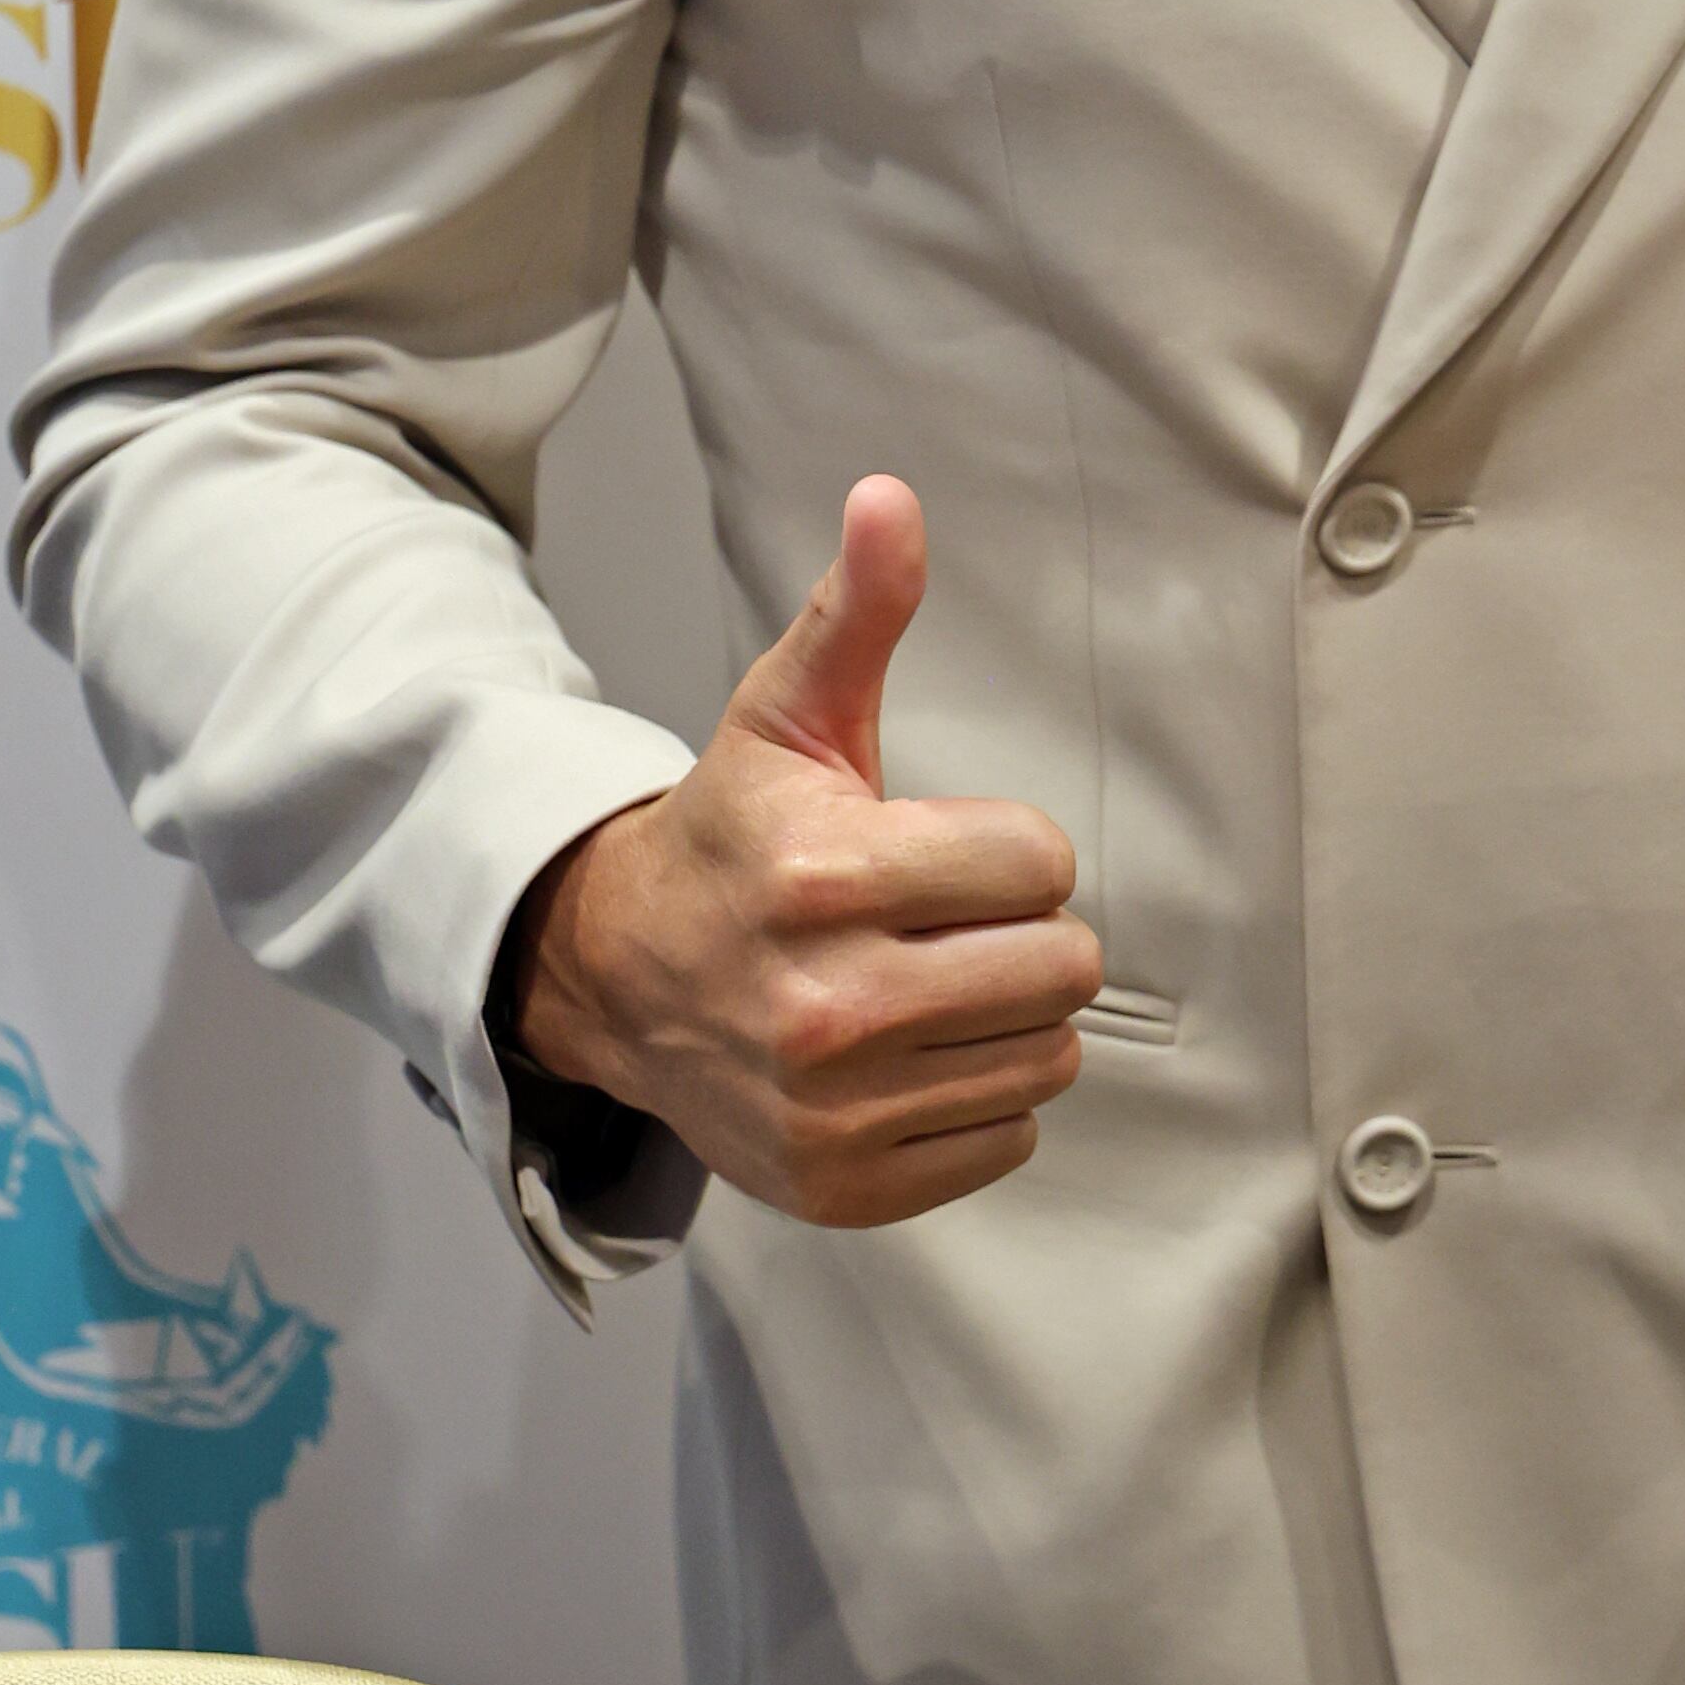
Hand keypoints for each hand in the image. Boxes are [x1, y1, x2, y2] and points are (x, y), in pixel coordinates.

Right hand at [506, 474, 1100, 1225]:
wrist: (623, 980)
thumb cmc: (732, 837)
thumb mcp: (787, 714)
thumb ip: (858, 611)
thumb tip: (890, 497)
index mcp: (826, 878)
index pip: (1041, 863)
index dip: (1009, 848)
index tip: (942, 849)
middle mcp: (830, 1006)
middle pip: (1060, 968)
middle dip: (1022, 933)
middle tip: (946, 921)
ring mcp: (837, 1111)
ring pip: (1047, 1058)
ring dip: (1009, 1018)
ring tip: (930, 984)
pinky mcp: (846, 1186)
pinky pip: (1007, 1140)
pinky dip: (979, 1100)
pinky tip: (912, 1057)